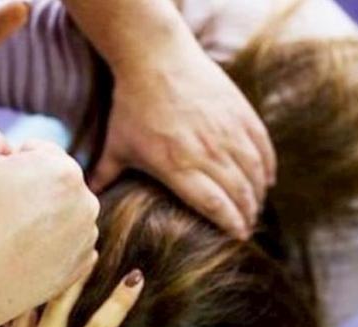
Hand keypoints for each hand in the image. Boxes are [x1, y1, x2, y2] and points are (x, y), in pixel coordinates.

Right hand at [0, 124, 99, 326]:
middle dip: (28, 189)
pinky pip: (65, 243)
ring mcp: (87, 236)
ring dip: (40, 216)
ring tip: (10, 233)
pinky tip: (25, 252)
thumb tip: (8, 146)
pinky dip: (47, 245)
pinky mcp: (81, 265)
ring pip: (60, 212)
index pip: (36, 151)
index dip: (8, 165)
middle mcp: (87, 200)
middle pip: (51, 182)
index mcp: (66, 169)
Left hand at [0, 269, 163, 326]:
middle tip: (92, 251)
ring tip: (62, 259)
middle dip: (76, 277)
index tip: (135, 278)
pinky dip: (24, 304)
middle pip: (56, 309)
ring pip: (29, 311)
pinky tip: (35, 286)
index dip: (118, 303)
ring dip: (47, 286)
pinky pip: (11, 324)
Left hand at [92, 48, 275, 239]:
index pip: (214, 204)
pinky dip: (267, 166)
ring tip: (255, 207)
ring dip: (258, 194)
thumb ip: (105, 174)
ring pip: (253, 171)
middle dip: (246, 214)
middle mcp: (207, 151)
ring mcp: (226, 130)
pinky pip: (261, 145)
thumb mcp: (116, 144)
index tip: (237, 237)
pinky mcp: (239, 111)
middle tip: (247, 227)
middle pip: (238, 193)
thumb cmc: (131, 104)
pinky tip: (267, 179)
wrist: (154, 57)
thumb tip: (89, 197)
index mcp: (177, 166)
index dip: (230, 224)